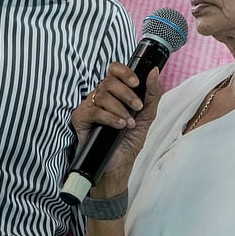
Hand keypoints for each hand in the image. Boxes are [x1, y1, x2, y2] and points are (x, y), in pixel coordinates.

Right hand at [71, 64, 163, 186]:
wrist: (119, 165)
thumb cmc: (129, 141)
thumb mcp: (146, 116)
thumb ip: (152, 94)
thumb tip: (154, 72)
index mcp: (115, 92)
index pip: (115, 70)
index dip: (124, 72)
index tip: (136, 83)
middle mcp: (101, 96)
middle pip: (109, 80)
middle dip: (127, 93)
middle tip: (137, 107)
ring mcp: (89, 106)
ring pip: (102, 95)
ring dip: (120, 109)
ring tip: (128, 123)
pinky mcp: (80, 118)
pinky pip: (94, 110)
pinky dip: (110, 117)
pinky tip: (118, 125)